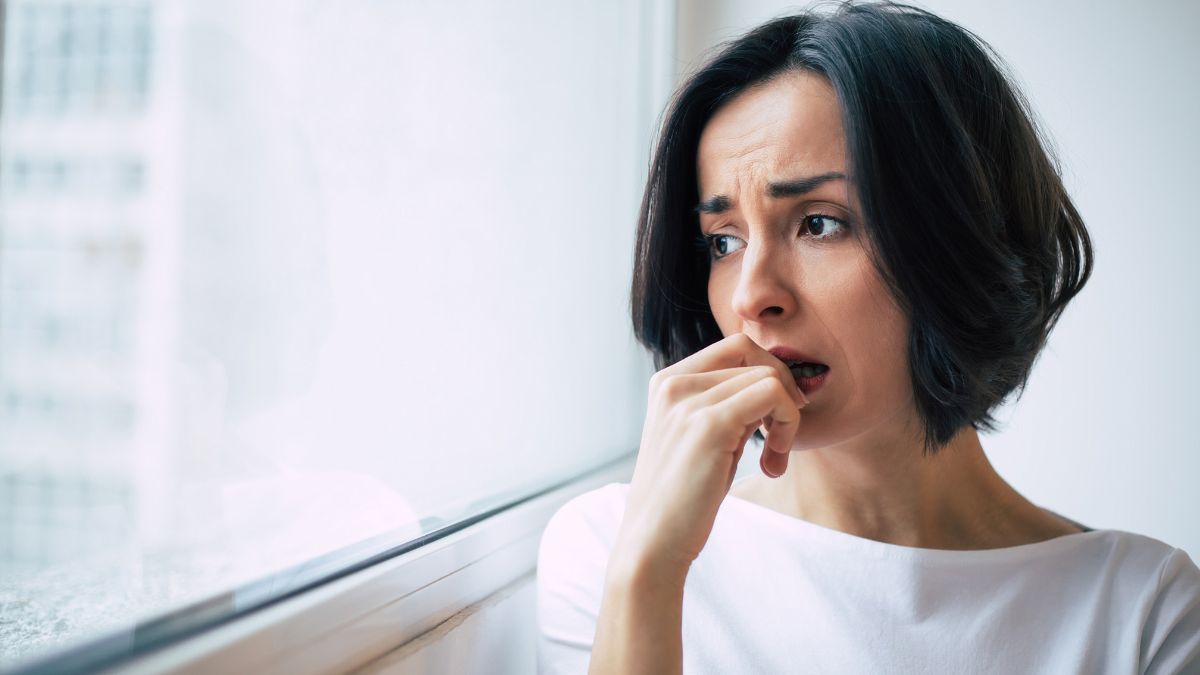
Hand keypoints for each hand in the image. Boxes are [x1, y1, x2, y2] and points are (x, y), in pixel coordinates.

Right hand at [613, 333, 807, 574]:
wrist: (653, 541)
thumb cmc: (683, 496)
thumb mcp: (701, 436)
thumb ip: (728, 404)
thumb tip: (777, 380)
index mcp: (667, 381)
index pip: (735, 348)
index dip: (768, 372)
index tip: (775, 417)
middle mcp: (673, 382)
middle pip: (753, 355)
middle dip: (782, 391)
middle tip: (782, 436)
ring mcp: (689, 401)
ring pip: (769, 376)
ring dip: (788, 417)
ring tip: (774, 458)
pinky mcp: (710, 423)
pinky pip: (774, 395)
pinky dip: (788, 426)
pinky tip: (773, 463)